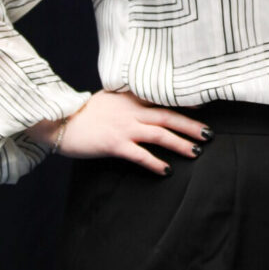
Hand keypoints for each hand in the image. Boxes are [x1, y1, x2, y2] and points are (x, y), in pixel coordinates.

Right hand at [29, 90, 211, 174]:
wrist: (59, 121)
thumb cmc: (81, 112)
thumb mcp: (107, 99)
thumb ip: (126, 100)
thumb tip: (140, 102)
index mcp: (130, 98)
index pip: (162, 99)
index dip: (183, 104)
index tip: (202, 109)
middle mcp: (131, 111)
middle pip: (168, 116)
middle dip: (191, 125)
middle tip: (209, 134)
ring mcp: (124, 127)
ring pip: (160, 134)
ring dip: (180, 143)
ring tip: (196, 152)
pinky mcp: (114, 144)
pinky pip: (140, 155)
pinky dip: (155, 163)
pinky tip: (167, 170)